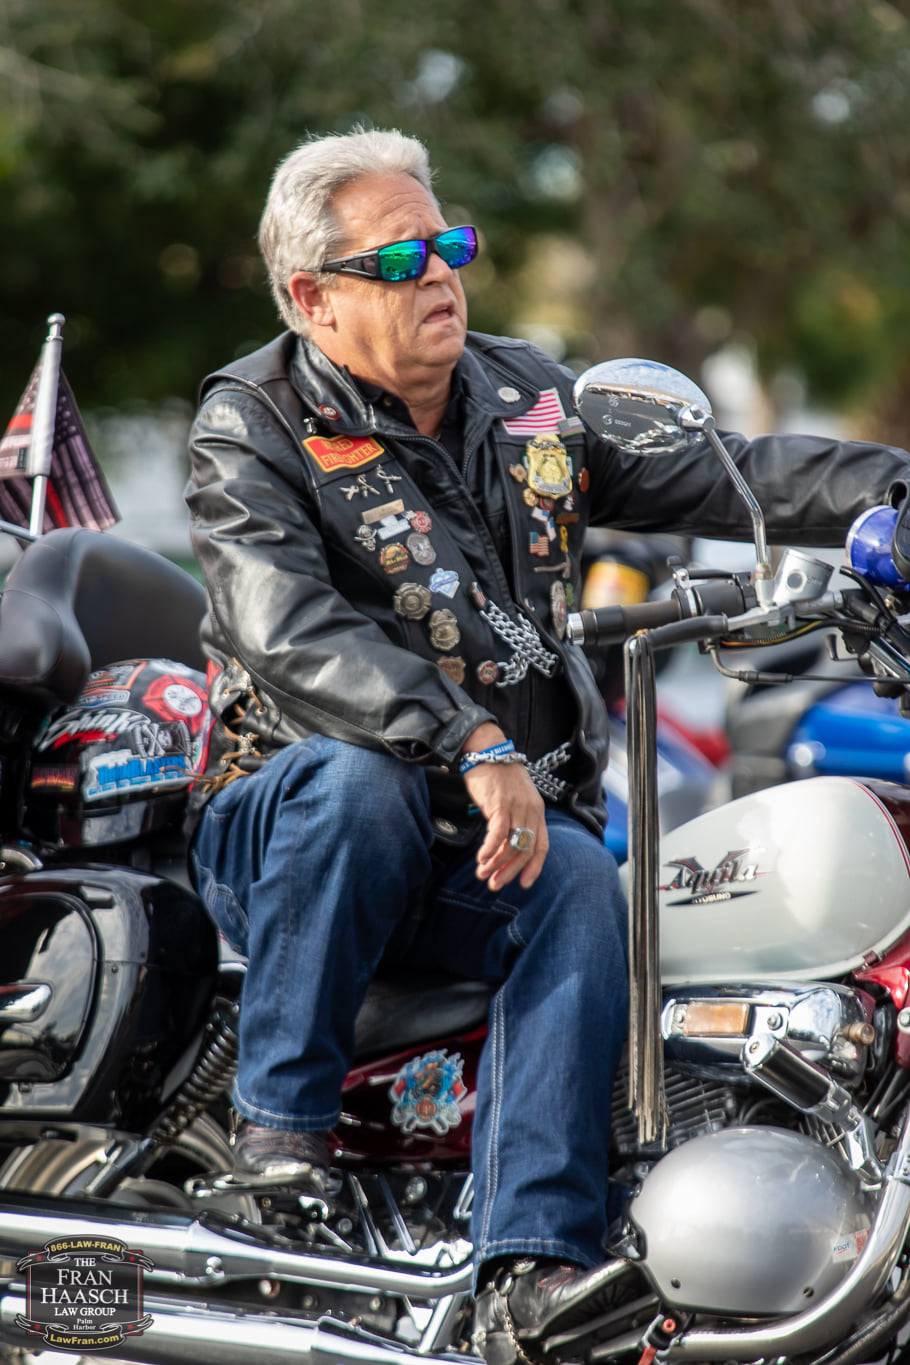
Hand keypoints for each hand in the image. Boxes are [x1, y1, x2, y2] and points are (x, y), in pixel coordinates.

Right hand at [462, 759, 547, 891]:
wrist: (486, 750)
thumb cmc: (497, 777)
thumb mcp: (513, 800)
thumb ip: (514, 821)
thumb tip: (504, 848)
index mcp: (537, 811)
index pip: (542, 846)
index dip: (534, 867)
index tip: (524, 884)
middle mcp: (531, 810)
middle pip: (527, 849)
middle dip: (511, 871)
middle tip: (495, 885)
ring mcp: (517, 807)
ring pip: (512, 844)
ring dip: (497, 864)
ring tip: (482, 874)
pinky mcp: (501, 803)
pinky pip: (498, 834)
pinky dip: (490, 850)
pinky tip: (481, 858)